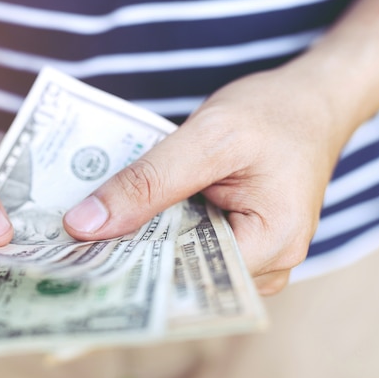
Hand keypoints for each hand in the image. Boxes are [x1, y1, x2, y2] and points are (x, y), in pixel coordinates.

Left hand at [64, 68, 347, 294]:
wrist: (307, 100)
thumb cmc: (273, 113)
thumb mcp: (208, 138)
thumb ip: (149, 181)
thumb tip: (85, 225)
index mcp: (273, 244)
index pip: (186, 277)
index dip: (129, 266)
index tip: (76, 255)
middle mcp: (268, 263)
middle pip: (181, 274)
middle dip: (129, 254)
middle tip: (71, 238)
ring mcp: (253, 255)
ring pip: (181, 259)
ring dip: (141, 238)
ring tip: (92, 222)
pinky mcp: (237, 239)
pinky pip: (189, 242)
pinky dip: (159, 226)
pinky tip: (126, 211)